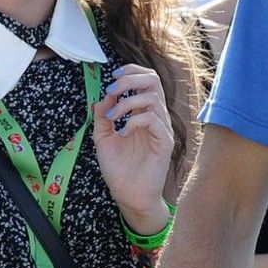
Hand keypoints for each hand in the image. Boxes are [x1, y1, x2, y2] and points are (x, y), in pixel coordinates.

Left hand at [93, 65, 173, 222]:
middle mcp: (155, 117)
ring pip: (153, 98)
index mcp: (142, 113)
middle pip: (153, 81)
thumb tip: (102, 97)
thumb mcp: (102, 139)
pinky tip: (122, 133)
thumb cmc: (118, 169)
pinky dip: (134, 120)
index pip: (146, 81)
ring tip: (112, 118)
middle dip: (130, 79)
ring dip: (127, 103)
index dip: (131, 72)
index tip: (112, 77)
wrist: (127, 195)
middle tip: (112, 88)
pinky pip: (154, 119)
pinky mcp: (165, 141)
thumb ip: (102, 117)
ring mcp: (162, 128)